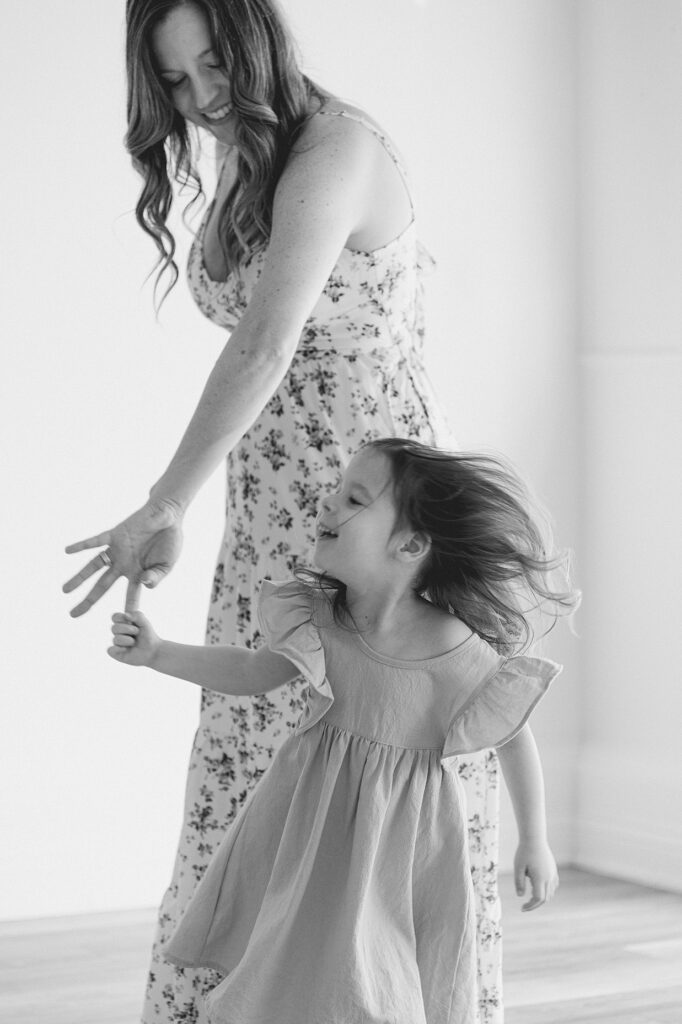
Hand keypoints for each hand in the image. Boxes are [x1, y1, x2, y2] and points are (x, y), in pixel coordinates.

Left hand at [63, 500, 182, 616]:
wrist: (168, 515)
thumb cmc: (170, 540)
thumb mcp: (167, 564)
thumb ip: (157, 576)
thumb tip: (145, 585)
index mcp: (137, 573)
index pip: (130, 594)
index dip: (127, 607)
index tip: (122, 621)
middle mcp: (123, 564)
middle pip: (101, 586)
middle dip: (88, 600)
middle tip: (73, 615)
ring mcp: (117, 550)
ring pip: (94, 566)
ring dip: (79, 578)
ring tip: (65, 591)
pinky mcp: (115, 535)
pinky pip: (96, 541)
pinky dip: (82, 545)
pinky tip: (67, 551)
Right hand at [108, 610, 159, 666]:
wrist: (153, 651)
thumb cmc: (148, 636)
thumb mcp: (145, 623)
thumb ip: (137, 615)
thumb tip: (125, 615)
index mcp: (124, 623)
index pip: (115, 617)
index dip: (120, 617)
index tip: (129, 620)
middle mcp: (118, 633)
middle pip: (114, 628)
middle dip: (127, 629)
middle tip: (137, 632)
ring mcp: (117, 643)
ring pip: (116, 639)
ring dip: (128, 640)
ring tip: (134, 642)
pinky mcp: (116, 653)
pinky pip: (110, 650)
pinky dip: (118, 649)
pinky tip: (126, 649)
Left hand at [514, 838, 558, 911]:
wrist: (534, 838)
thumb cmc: (524, 852)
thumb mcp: (518, 867)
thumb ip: (518, 882)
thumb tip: (520, 896)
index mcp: (540, 878)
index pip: (538, 899)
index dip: (531, 906)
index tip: (522, 908)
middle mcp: (549, 878)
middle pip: (545, 899)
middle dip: (535, 904)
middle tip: (525, 906)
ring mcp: (553, 874)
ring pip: (550, 893)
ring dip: (541, 898)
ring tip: (530, 896)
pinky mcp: (554, 870)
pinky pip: (553, 886)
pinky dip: (547, 891)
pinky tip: (538, 888)